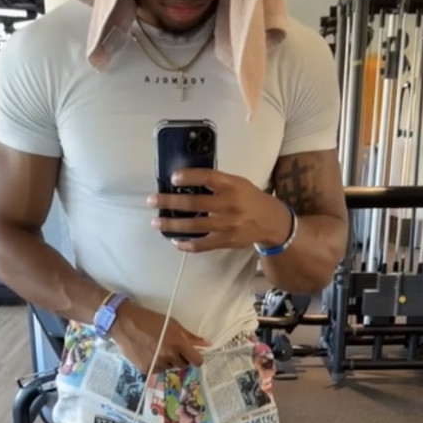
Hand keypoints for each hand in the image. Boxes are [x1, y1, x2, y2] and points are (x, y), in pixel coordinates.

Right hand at [112, 302, 208, 373]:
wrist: (124, 323)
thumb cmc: (149, 319)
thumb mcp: (172, 324)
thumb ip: (190, 336)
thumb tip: (207, 344)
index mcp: (178, 344)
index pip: (197, 361)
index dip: (196, 358)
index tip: (191, 355)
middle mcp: (169, 356)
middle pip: (183, 365)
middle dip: (180, 358)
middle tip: (170, 347)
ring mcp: (157, 364)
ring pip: (169, 367)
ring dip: (167, 361)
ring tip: (156, 348)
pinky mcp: (146, 369)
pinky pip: (157, 370)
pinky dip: (155, 364)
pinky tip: (148, 353)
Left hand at [148, 169, 291, 253]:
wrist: (271, 221)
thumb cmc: (249, 198)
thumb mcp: (237, 183)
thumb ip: (216, 182)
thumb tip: (185, 182)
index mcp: (232, 185)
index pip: (207, 177)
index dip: (189, 177)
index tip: (172, 178)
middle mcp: (229, 204)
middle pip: (194, 204)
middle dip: (169, 202)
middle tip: (152, 201)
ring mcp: (228, 224)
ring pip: (195, 226)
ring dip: (172, 225)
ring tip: (156, 223)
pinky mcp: (228, 241)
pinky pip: (204, 245)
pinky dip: (188, 245)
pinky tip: (175, 242)